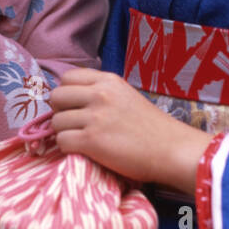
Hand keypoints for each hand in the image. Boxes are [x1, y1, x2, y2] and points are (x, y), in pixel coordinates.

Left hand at [49, 69, 211, 193]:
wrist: (171, 150)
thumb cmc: (152, 127)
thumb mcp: (126, 96)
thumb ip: (102, 92)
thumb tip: (73, 99)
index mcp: (108, 81)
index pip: (67, 77)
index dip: (66, 93)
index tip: (73, 107)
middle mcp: (100, 95)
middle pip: (56, 97)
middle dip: (59, 112)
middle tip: (72, 124)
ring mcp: (95, 117)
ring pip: (56, 121)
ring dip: (63, 133)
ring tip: (79, 140)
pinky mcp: (92, 140)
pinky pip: (62, 141)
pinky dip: (67, 148)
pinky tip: (82, 151)